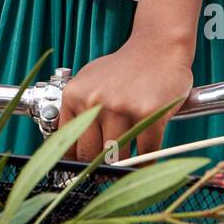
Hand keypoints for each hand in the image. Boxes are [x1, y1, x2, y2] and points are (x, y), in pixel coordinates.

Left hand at [58, 31, 194, 163]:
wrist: (157, 47)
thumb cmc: (123, 69)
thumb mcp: (89, 82)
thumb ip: (77, 112)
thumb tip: (66, 152)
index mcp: (75, 95)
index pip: (67, 143)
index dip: (75, 163)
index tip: (82, 173)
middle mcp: (95, 101)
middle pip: (91, 155)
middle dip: (99, 170)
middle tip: (106, 176)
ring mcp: (122, 107)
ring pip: (118, 157)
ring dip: (124, 166)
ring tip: (128, 164)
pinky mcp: (149, 113)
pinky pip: (146, 153)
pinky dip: (147, 162)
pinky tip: (147, 158)